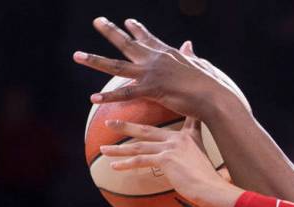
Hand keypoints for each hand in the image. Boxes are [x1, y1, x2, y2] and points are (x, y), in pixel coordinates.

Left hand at [73, 17, 248, 120]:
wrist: (216, 97)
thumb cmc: (213, 86)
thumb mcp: (201, 67)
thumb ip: (191, 57)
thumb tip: (189, 46)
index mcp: (168, 54)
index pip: (149, 38)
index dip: (138, 29)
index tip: (128, 21)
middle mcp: (156, 59)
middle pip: (128, 43)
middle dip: (110, 31)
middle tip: (97, 21)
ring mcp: (152, 73)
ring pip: (116, 65)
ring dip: (95, 60)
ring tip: (77, 55)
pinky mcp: (152, 89)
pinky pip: (125, 93)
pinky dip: (109, 96)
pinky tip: (93, 97)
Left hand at [101, 117, 243, 206]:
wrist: (213, 188)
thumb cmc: (211, 181)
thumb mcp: (207, 163)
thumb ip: (197, 157)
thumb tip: (195, 167)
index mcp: (189, 136)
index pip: (176, 120)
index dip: (167, 112)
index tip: (154, 101)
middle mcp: (178, 138)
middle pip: (146, 130)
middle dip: (125, 126)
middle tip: (109, 123)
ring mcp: (171, 147)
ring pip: (139, 145)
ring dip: (118, 148)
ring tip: (104, 149)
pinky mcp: (165, 159)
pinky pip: (140, 160)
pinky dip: (126, 164)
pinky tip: (114, 166)